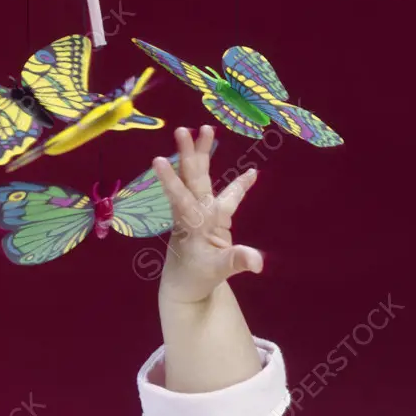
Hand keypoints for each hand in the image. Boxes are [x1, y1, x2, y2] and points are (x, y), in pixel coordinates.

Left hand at [153, 126, 261, 304]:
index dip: (170, 180)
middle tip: (183, 130)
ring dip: (202, 156)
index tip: (157, 160)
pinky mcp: (214, 219)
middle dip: (189, 154)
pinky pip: (227, 196)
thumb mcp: (217, 272)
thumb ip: (237, 261)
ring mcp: (204, 214)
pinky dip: (238, 186)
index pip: (180, 198)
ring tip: (206, 129)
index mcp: (193, 224)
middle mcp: (196, 213)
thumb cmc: (195, 279)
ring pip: (202, 179)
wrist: (186, 287)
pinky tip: (252, 173)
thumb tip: (258, 261)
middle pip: (192, 178)